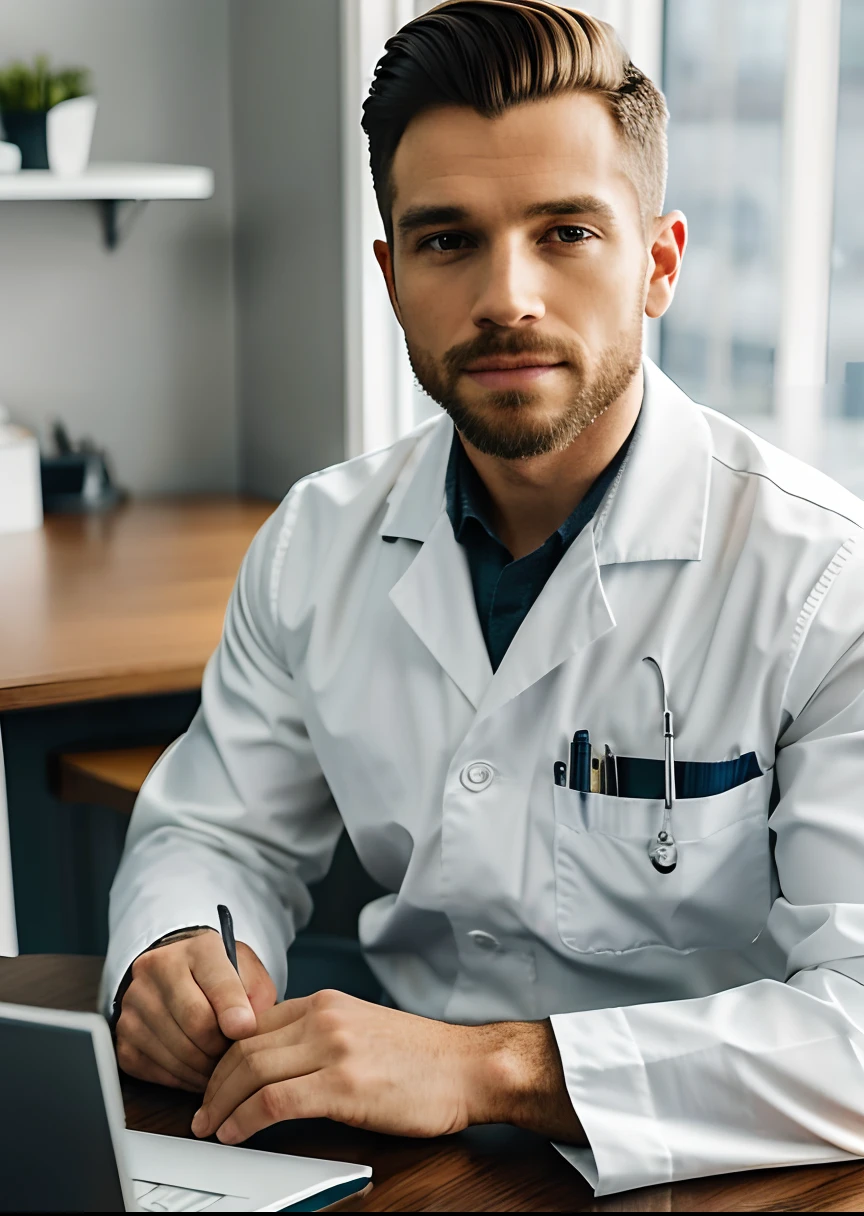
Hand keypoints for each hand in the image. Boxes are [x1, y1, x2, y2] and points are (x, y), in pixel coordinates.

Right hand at [115, 929, 275, 1092]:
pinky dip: (184, 1080)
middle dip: (223, 1048)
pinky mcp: (123, 1038)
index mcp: (196, 949)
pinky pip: (158, 1073)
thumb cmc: (217, 975)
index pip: (216, 982)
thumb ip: (256, 993)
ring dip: (206, 1069)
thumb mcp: (246, 969)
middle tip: (236, 1055)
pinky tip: (197, 1070)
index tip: (246, 1029)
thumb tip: (250, 1030)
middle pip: (196, 1024)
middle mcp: (156, 970)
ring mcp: (134, 1005)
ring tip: (220, 1065)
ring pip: (177, 1053)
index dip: (233, 1010)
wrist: (174, 973)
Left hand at [190, 989, 583, 1144]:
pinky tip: (237, 1133)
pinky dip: (245, 1119)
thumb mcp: (363, 1029)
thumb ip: (320, 1036)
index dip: (223, 1056)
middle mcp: (325, 1017)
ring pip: (251, 1070)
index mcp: (327, 1002)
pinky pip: (274, 1101)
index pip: (254, 1024)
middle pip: (244, 1046)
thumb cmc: (423, 1058)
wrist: (468, 1068)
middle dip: (213, 1083)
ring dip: (222, 1104)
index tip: (212, 1082)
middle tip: (202, 1111)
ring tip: (211, 1127)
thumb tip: (277, 1063)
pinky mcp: (344, 1084)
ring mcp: (334, 1048)